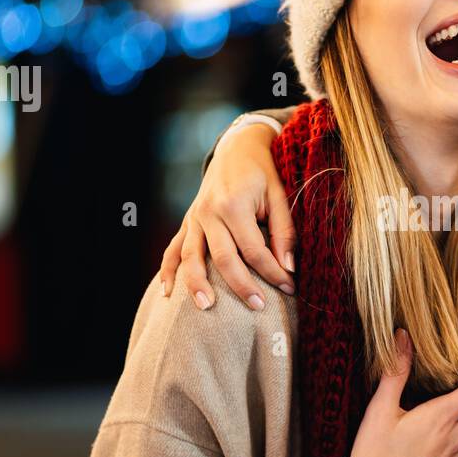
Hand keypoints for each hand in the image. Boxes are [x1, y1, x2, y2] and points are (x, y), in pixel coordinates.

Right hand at [159, 122, 294, 310]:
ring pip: (191, 257)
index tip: (290, 288)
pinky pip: (174, 248)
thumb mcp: (280, 196)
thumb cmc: (263, 173)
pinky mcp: (187, 221)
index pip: (254, 250)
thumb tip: (289, 267)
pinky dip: (168, 270)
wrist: (237, 147)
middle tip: (258, 307)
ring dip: (197, 285)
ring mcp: (194, 217)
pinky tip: (167, 293)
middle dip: (241, 286)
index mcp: (234, 204)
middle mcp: (209, 212)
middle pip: (223, 258)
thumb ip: (285, 232)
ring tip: (206, 308)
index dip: (273, 272)